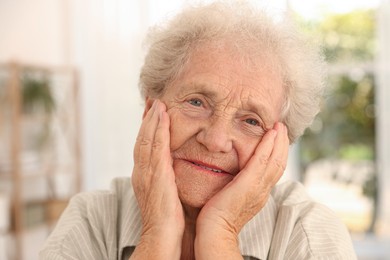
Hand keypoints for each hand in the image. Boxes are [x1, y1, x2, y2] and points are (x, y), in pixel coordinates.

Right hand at [131, 100, 183, 258]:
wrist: (162, 236)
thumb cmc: (167, 219)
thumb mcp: (164, 193)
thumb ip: (165, 178)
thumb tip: (172, 169)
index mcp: (144, 175)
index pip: (144, 146)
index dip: (147, 128)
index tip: (153, 112)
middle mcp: (141, 171)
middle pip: (142, 138)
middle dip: (147, 118)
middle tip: (152, 100)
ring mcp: (147, 172)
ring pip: (146, 139)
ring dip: (151, 119)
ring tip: (156, 101)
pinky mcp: (157, 175)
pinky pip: (156, 147)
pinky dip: (157, 129)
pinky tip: (162, 116)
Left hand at [195, 123, 288, 258]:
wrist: (214, 231)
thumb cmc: (217, 216)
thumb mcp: (231, 197)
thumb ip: (236, 185)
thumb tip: (231, 175)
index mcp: (259, 193)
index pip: (273, 170)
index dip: (277, 153)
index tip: (276, 138)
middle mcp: (263, 190)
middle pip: (279, 163)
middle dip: (282, 144)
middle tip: (281, 127)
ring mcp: (258, 188)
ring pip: (275, 160)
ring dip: (278, 141)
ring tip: (279, 126)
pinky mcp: (249, 184)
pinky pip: (262, 161)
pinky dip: (268, 146)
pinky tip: (270, 133)